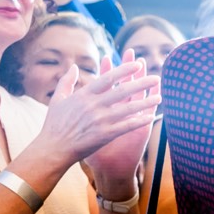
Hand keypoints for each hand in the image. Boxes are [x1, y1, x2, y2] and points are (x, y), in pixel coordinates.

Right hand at [38, 52, 160, 176]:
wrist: (53, 149)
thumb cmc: (54, 124)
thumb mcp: (57, 99)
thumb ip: (66, 81)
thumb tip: (73, 66)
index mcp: (83, 95)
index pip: (108, 78)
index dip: (124, 70)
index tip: (138, 64)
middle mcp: (93, 105)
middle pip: (123, 91)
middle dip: (141, 83)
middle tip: (156, 76)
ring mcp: (100, 120)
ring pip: (129, 108)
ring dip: (146, 102)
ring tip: (160, 97)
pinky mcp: (105, 134)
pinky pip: (127, 126)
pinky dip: (139, 121)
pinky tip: (151, 117)